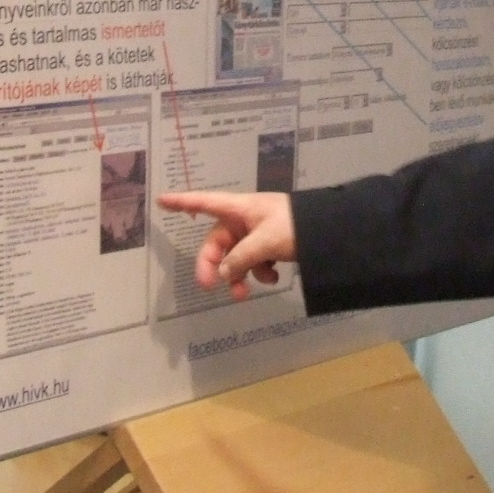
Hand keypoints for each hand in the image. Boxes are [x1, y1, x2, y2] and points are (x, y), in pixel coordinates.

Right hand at [158, 190, 295, 298]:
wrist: (332, 230)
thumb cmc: (296, 226)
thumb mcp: (265, 241)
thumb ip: (240, 258)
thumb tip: (223, 273)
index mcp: (239, 209)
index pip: (204, 203)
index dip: (182, 202)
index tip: (160, 200)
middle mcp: (245, 219)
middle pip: (218, 243)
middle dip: (216, 266)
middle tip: (210, 288)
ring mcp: (257, 232)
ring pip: (236, 257)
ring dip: (240, 275)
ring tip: (246, 293)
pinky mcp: (271, 244)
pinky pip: (255, 260)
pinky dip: (260, 271)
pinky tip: (273, 276)